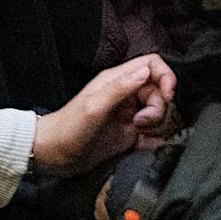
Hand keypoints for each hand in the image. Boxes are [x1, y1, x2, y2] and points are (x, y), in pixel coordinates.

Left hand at [31, 53, 176, 178]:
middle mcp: (125, 94)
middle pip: (161, 91)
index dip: (166, 77)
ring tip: (139, 133)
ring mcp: (129, 114)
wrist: (54, 154)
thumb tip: (146, 72)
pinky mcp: (131, 133)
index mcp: (116, 80)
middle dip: (159, 108)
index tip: (166, 96)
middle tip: (141, 123)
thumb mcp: (94, 107)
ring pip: (161, 112)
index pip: (152, 65)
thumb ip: (120, 88)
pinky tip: (142, 143)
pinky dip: (155, 137)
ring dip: (158, 124)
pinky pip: (155, 131)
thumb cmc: (68, 129)